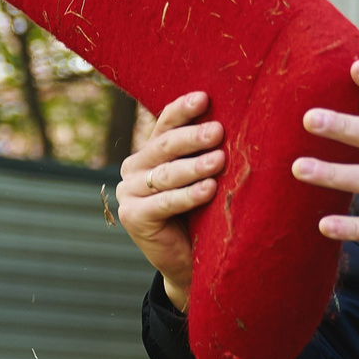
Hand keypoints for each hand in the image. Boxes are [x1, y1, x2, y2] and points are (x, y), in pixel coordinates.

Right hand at [118, 91, 222, 311]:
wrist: (191, 260)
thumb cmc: (203, 212)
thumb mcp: (202, 177)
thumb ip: (205, 152)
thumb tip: (231, 120)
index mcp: (149, 152)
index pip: (165, 124)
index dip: (183, 111)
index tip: (205, 98)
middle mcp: (133, 168)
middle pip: (165, 147)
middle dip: (193, 138)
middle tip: (218, 131)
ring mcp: (128, 193)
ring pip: (166, 174)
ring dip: (194, 166)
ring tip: (219, 160)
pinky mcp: (132, 217)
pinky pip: (164, 203)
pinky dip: (188, 196)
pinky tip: (208, 189)